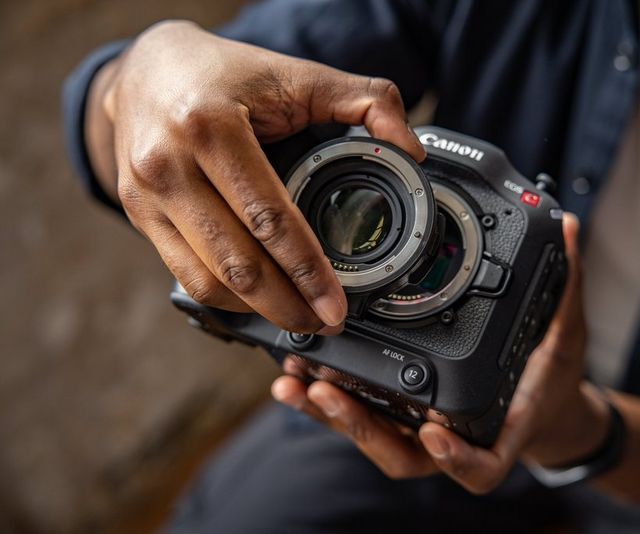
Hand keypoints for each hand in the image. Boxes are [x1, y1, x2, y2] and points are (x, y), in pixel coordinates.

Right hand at [89, 20, 425, 333]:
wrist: (146, 69)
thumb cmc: (225, 74)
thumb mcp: (297, 74)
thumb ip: (365, 101)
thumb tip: (412, 149)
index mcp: (210, 126)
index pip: (268, 216)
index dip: (307, 270)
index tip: (337, 304)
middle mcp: (168, 164)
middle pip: (236, 262)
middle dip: (287, 305)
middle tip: (326, 322)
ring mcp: (145, 196)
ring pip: (207, 280)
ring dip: (258, 311)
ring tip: (299, 319)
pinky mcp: (139, 216)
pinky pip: (185, 276)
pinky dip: (227, 299)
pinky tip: (259, 303)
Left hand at [272, 213, 611, 490]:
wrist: (540, 405)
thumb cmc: (550, 380)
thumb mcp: (567, 333)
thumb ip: (565, 285)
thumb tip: (570, 228)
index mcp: (500, 427)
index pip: (483, 463)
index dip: (457, 457)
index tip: (432, 430)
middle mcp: (456, 436)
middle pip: (406, 455)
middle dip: (362, 428)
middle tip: (327, 392)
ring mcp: (422, 430)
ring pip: (373, 439)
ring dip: (330, 415)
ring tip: (295, 380)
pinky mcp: (398, 415)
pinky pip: (360, 415)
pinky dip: (324, 400)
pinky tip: (294, 373)